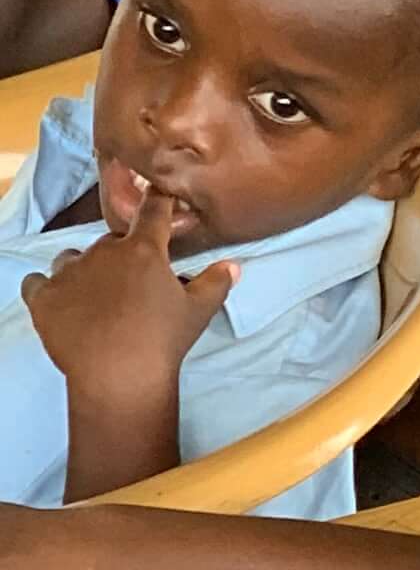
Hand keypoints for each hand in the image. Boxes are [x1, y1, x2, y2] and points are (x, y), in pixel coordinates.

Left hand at [27, 186, 235, 412]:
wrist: (119, 375)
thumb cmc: (164, 340)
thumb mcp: (199, 310)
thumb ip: (216, 282)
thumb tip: (233, 265)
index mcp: (144, 250)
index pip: (152, 211)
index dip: (157, 200)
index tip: (158, 194)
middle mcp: (103, 253)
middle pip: (111, 242)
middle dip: (122, 255)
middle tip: (132, 283)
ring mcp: (69, 274)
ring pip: (71, 258)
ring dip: (83, 269)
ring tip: (94, 294)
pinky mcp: (43, 297)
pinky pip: (36, 282)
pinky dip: (46, 288)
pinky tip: (59, 301)